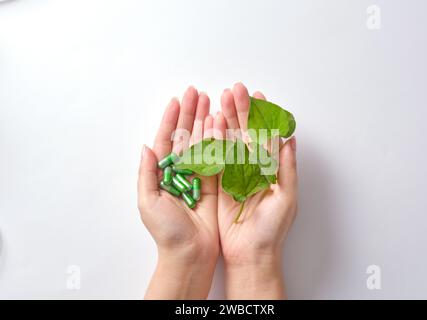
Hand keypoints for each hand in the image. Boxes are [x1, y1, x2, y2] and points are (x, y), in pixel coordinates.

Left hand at [138, 87, 219, 298]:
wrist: (190, 252)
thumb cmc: (167, 230)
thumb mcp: (148, 201)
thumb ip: (147, 173)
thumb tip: (146, 146)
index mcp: (162, 173)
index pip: (165, 139)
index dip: (170, 119)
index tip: (176, 100)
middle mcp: (180, 170)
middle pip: (184, 135)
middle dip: (189, 113)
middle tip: (196, 92)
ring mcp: (197, 174)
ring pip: (201, 141)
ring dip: (204, 120)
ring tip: (209, 100)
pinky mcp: (214, 182)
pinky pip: (216, 156)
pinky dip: (218, 139)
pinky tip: (220, 122)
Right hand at [217, 83, 297, 298]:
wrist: (250, 252)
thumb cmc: (272, 228)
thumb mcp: (286, 197)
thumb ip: (286, 167)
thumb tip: (291, 139)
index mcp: (271, 167)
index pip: (265, 134)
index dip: (261, 114)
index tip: (257, 95)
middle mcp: (253, 167)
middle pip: (245, 132)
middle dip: (240, 110)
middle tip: (233, 89)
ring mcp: (235, 173)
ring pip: (229, 140)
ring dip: (225, 119)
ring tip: (219, 98)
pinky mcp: (220, 182)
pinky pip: (216, 157)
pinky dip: (212, 139)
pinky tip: (209, 123)